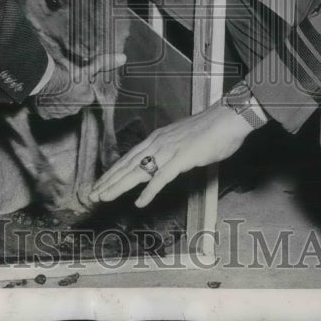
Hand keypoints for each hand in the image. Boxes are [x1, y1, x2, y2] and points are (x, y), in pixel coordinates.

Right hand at [32, 53, 124, 119]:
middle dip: (71, 94)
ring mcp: (59, 113)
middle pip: (75, 102)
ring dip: (59, 100)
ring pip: (62, 107)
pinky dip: (47, 104)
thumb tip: (123, 58)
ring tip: (54, 87)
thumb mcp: (88, 66)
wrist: (43, 78)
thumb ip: (105, 63)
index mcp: (86, 99)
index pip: (88, 94)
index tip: (76, 79)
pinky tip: (45, 94)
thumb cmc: (66, 72)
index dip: (83, 86)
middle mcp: (74, 109)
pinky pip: (48, 111)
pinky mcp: (46, 114)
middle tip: (64, 81)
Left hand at [87, 102, 254, 206]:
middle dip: (109, 181)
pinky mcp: (181, 159)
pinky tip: (139, 203)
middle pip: (128, 165)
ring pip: (138, 171)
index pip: (129, 158)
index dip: (113, 172)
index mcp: (158, 138)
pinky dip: (149, 191)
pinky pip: (161, 178)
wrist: (228, 118)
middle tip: (92, 195)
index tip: (100, 183)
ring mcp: (169, 150)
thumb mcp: (184, 141)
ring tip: (104, 197)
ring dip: (119, 186)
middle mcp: (158, 143)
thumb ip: (173, 151)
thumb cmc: (211, 129)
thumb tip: (167, 162)